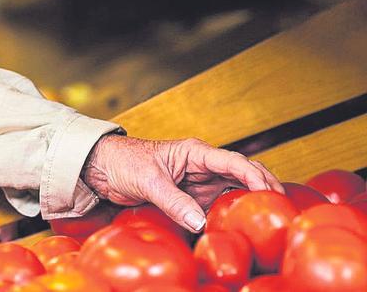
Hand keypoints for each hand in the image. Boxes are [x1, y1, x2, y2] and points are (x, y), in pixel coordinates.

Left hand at [81, 134, 282, 233]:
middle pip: (243, 177)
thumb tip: (200, 222)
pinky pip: (216, 208)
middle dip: (264, 191)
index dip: (256, 177)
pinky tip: (238, 229)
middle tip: (282, 211)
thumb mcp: (148, 180)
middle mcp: (202, 167)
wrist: (100, 168)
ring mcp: (198, 184)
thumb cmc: (122, 161)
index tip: (271, 194)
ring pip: (233, 194)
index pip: (235, 162)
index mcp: (195, 153)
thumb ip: (174, 201)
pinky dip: (228, 218)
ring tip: (267, 223)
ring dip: (248, 206)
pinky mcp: (190, 199)